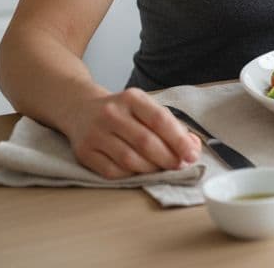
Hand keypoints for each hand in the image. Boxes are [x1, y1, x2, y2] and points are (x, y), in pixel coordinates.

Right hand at [65, 88, 201, 178]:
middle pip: (145, 142)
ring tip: (161, 169)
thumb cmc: (122, 112)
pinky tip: (139, 171)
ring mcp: (95, 134)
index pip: (159, 119)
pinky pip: (113, 172)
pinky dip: (131, 175)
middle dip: (168, 158)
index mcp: (131, 98)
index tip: (192, 154)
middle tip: (180, 166)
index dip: (179, 140)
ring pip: (130, 159)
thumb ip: (169, 125)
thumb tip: (193, 147)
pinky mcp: (84, 152)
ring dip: (151, 169)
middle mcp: (111, 113)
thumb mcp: (144, 108)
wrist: (80, 110)